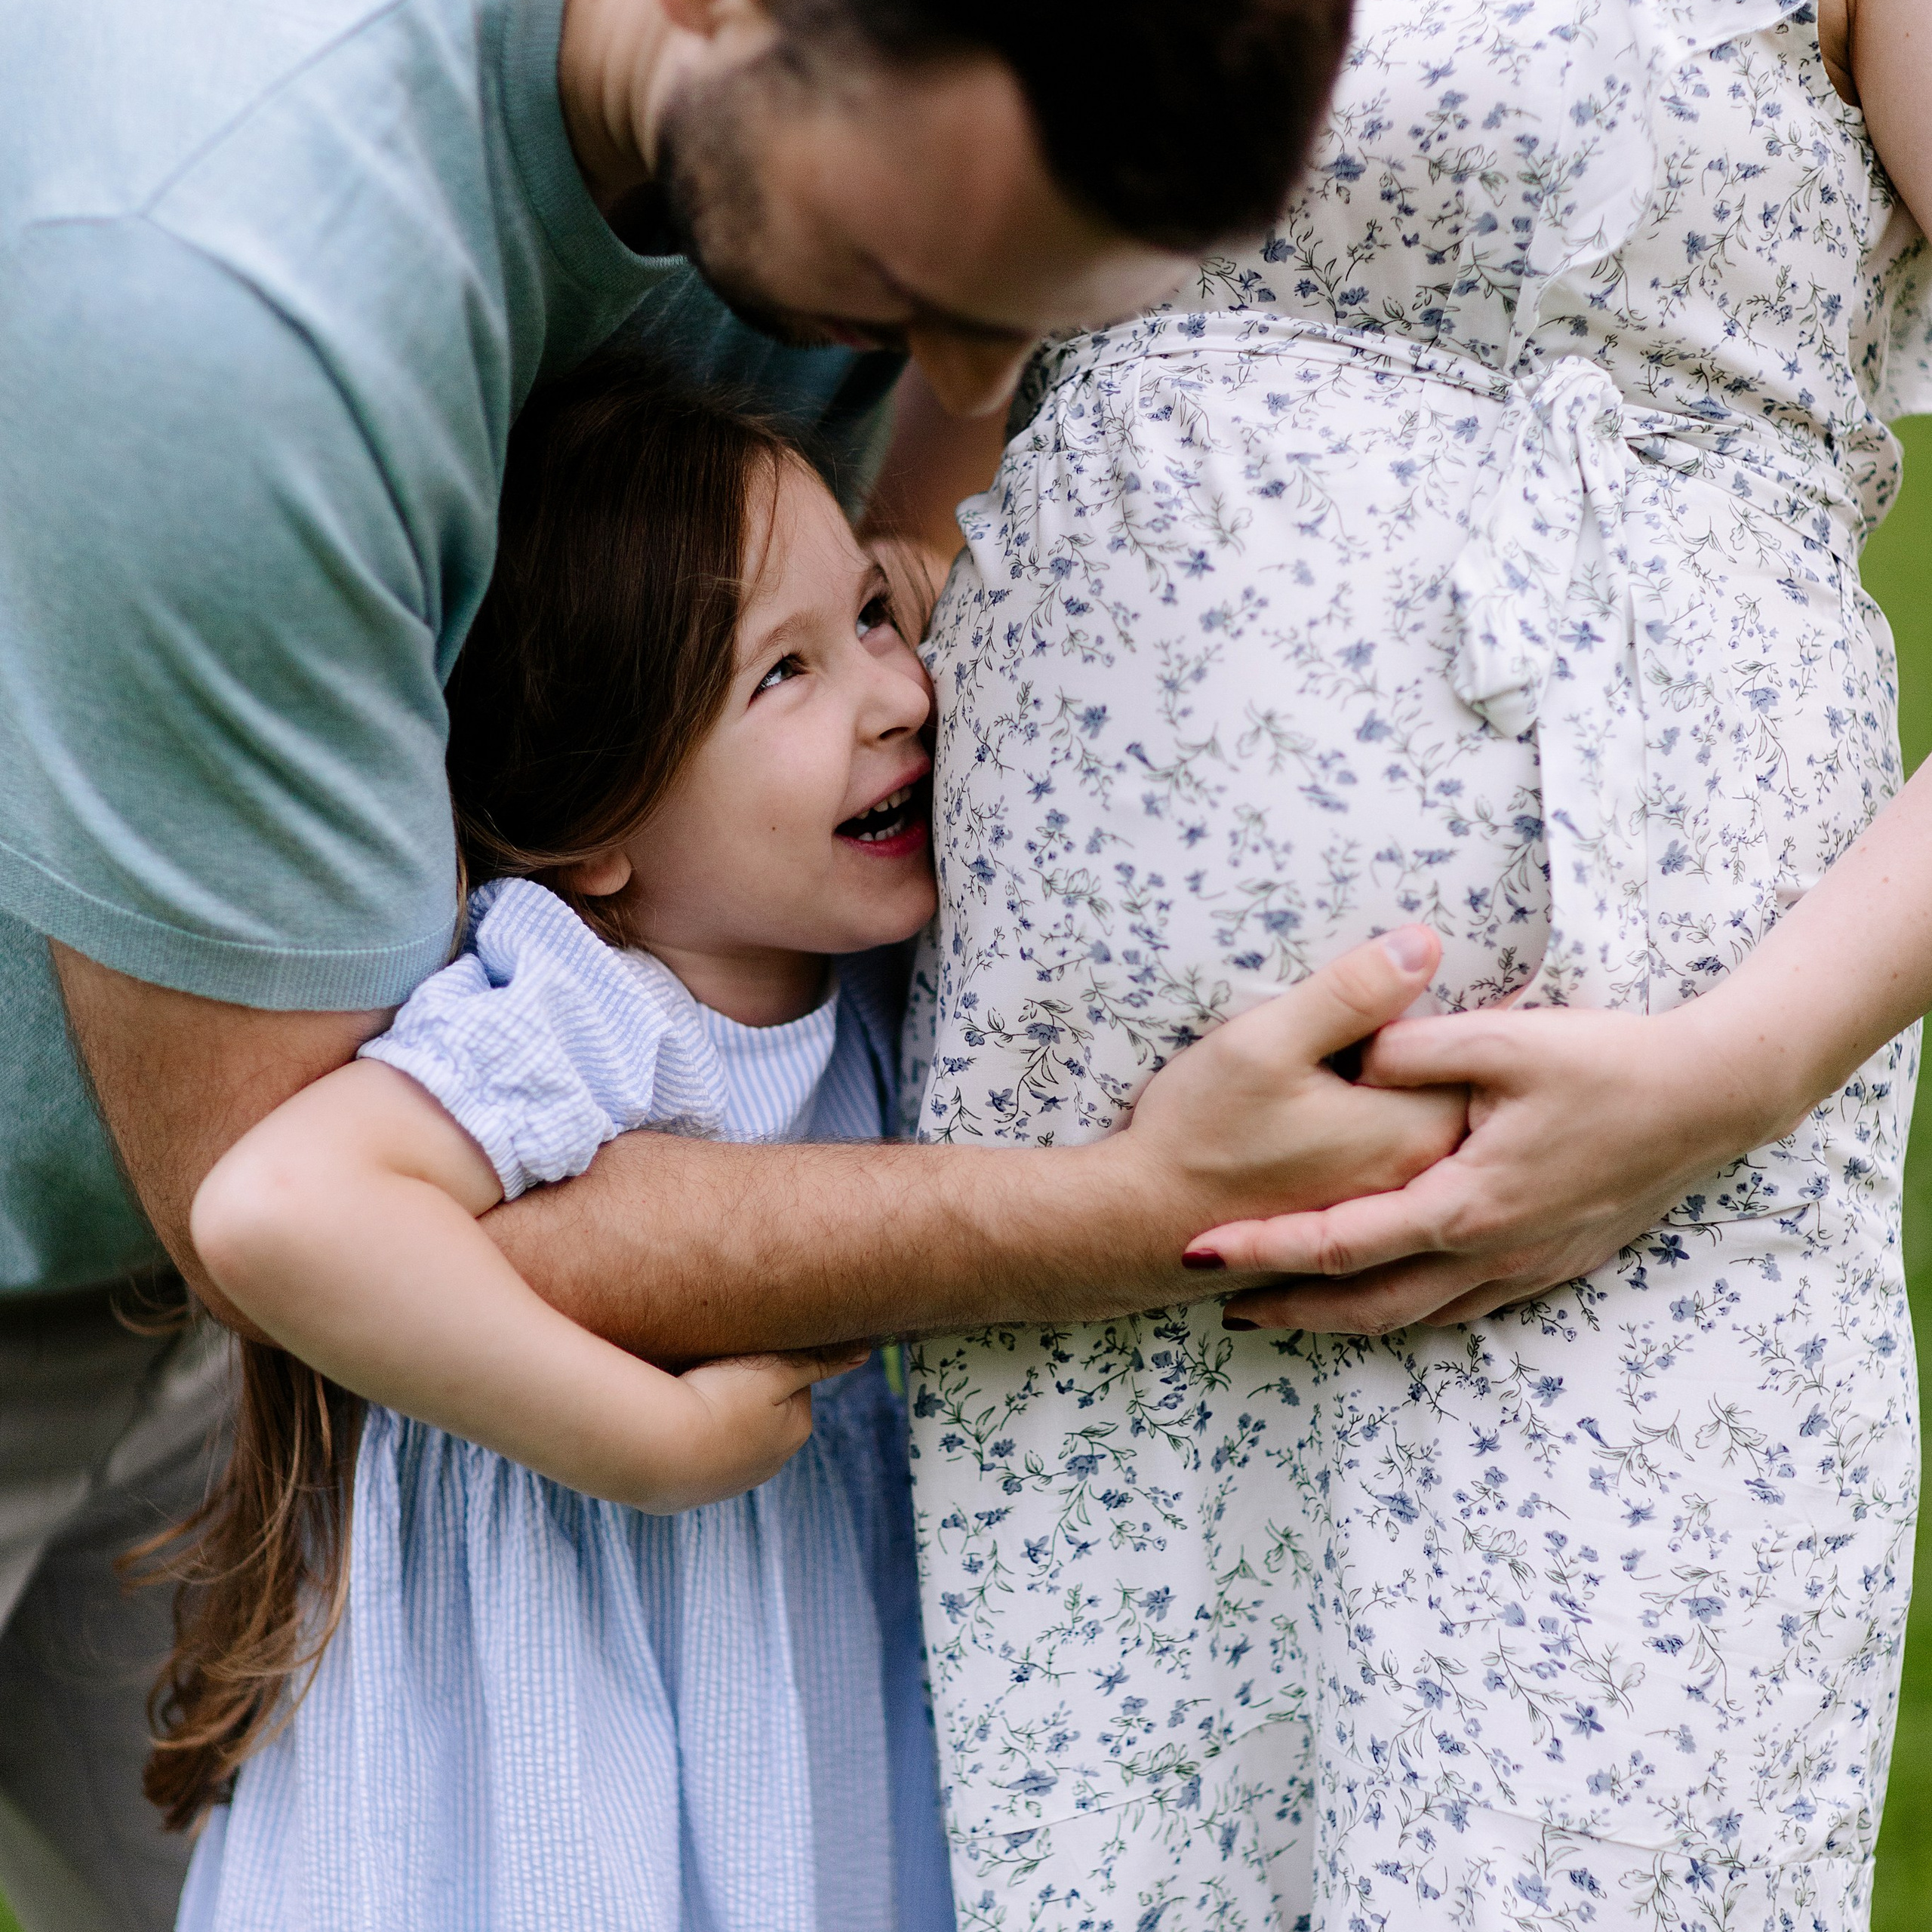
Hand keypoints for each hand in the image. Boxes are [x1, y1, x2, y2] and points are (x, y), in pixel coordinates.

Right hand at [649, 1344, 871, 1512]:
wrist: (657, 1451)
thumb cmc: (719, 1400)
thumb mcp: (773, 1370)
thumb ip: (816, 1360)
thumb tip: (865, 1351)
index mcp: (796, 1430)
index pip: (791, 1378)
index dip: (764, 1359)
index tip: (738, 1352)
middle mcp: (770, 1462)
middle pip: (760, 1406)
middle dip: (739, 1387)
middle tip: (710, 1370)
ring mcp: (730, 1480)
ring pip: (728, 1429)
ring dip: (713, 1411)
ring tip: (688, 1396)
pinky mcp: (694, 1489)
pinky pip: (698, 1451)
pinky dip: (689, 1435)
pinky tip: (672, 1423)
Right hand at [1118, 928, 1469, 1255]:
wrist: (1139, 1225)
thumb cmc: (1198, 1133)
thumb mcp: (1265, 1041)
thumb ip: (1351, 992)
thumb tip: (1425, 943)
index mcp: (1411, 1130)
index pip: (1479, 1057)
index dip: (1461, 1015)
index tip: (1435, 988)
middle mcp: (1417, 1181)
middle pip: (1465, 1097)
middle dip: (1446, 1055)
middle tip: (1408, 1012)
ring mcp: (1389, 1211)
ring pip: (1432, 1133)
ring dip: (1415, 1094)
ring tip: (1364, 1062)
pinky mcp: (1358, 1226)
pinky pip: (1400, 1167)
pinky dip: (1387, 1134)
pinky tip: (1338, 1112)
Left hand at [1202, 997, 1788, 1333]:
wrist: (1711, 1099)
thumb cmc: (1606, 1063)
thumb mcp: (1503, 1038)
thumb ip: (1413, 1048)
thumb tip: (1347, 1053)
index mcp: (1466, 1203)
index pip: (1340, 1240)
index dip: (1265, 1247)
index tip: (1198, 1247)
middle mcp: (1490, 1254)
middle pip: (1367, 1305)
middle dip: (1289, 1308)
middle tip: (1220, 1303)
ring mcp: (1524, 1268)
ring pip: (1413, 1316)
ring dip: (1341, 1317)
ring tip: (1280, 1308)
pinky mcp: (1551, 1264)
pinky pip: (1459, 1308)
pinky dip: (1404, 1310)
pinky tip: (1378, 1296)